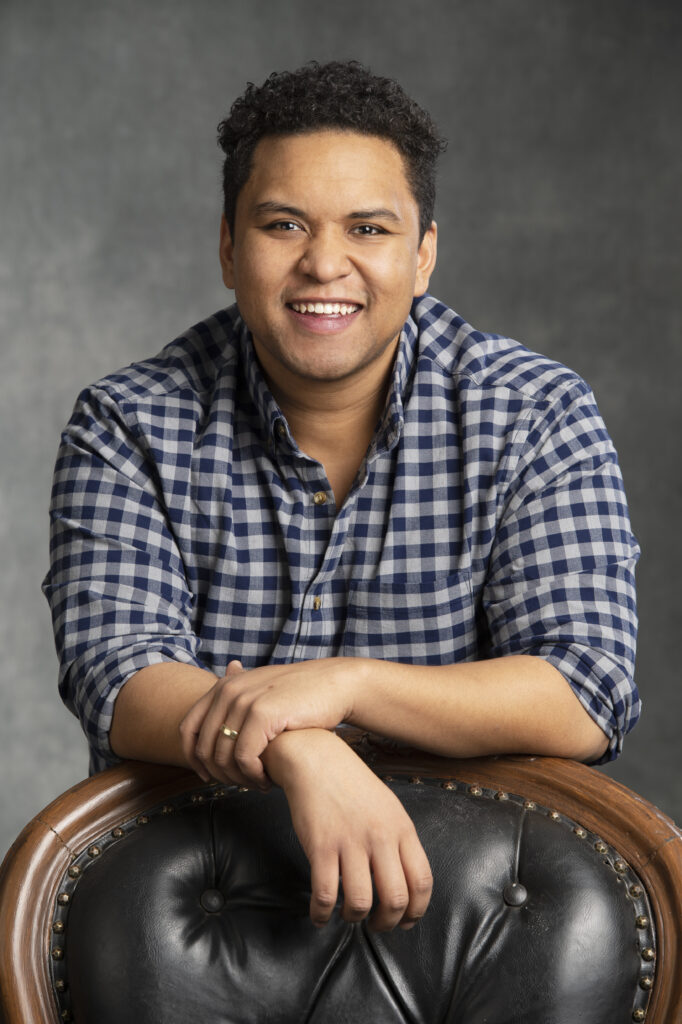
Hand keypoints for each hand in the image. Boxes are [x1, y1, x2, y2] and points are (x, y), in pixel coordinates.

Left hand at [178, 657, 363, 787]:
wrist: (334, 684)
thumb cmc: (299, 693)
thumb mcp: (262, 687)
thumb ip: (238, 694)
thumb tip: (221, 694)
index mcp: (223, 686)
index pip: (188, 729)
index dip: (192, 758)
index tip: (208, 776)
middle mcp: (229, 691)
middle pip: (204, 748)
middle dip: (220, 775)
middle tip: (240, 785)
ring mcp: (244, 701)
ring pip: (224, 757)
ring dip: (238, 779)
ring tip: (257, 785)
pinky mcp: (262, 714)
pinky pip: (245, 757)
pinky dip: (253, 776)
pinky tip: (267, 780)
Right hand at [266, 728, 432, 931]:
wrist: (316, 759)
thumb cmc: (352, 785)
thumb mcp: (388, 807)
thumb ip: (398, 841)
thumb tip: (404, 881)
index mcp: (401, 827)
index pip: (422, 880)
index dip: (416, 910)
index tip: (406, 921)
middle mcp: (380, 836)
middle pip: (396, 898)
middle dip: (387, 922)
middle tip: (376, 924)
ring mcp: (350, 842)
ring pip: (361, 901)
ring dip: (354, 918)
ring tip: (348, 915)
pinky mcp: (321, 846)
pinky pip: (325, 894)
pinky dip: (321, 914)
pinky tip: (319, 915)